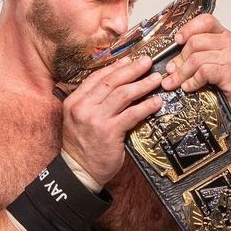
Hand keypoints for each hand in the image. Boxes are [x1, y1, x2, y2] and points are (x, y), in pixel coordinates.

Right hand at [60, 54, 163, 184]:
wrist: (79, 171)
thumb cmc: (83, 146)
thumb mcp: (80, 119)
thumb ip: (93, 102)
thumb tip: (117, 85)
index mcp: (74, 101)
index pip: (97, 78)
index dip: (115, 67)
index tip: (130, 60)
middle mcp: (82, 107)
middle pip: (111, 81)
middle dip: (132, 70)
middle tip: (147, 62)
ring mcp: (95, 119)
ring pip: (123, 94)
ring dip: (142, 85)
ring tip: (156, 80)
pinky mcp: (109, 131)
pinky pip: (132, 114)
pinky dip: (146, 106)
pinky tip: (156, 102)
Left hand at [160, 14, 230, 110]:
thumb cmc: (217, 84)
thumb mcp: (202, 63)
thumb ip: (190, 54)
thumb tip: (169, 58)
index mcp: (223, 36)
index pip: (206, 21)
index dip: (189, 29)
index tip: (177, 41)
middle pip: (196, 42)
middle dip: (179, 59)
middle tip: (170, 71)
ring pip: (198, 58)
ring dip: (182, 73)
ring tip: (175, 83)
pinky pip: (205, 72)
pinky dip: (193, 81)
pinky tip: (188, 87)